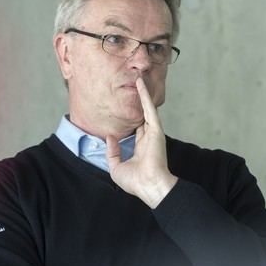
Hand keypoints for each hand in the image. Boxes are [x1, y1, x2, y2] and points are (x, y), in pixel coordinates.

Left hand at [106, 77, 177, 207]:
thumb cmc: (135, 182)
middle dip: (139, 101)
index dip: (132, 118)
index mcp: (141, 148)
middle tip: (135, 85)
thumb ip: (112, 152)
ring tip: (138, 78)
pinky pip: (150, 110)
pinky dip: (145, 97)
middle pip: (143, 115)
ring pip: (147, 109)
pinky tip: (141, 85)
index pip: (136, 129)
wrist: (148, 186)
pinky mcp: (156, 130)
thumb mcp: (116, 168)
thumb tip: (109, 137)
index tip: (126, 107)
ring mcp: (153, 133)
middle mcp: (148, 138)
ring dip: (143, 94)